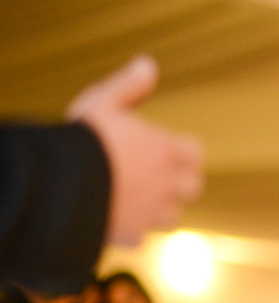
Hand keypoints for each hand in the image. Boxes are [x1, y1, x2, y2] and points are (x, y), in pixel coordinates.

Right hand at [68, 55, 204, 246]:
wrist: (60, 185)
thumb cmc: (85, 139)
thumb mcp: (103, 101)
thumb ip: (128, 86)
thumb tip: (148, 65)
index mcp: (167, 151)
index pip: (195, 154)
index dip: (183, 152)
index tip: (166, 149)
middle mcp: (168, 185)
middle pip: (193, 187)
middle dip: (179, 183)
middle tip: (154, 175)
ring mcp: (151, 213)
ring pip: (172, 217)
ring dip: (159, 209)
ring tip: (135, 198)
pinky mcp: (131, 235)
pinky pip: (141, 237)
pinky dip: (132, 231)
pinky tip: (114, 219)